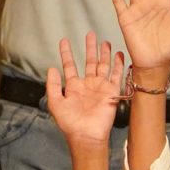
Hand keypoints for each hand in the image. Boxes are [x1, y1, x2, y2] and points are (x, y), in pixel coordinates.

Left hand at [44, 34, 123, 148]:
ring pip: (103, 65)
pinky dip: (118, 64)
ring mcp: (100, 87)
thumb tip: (52, 68)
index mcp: (73, 86)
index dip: (67, 53)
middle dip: (89, 48)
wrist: (86, 134)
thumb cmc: (69, 122)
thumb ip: (53, 85)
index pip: (69, 65)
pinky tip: (118, 54)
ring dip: (104, 54)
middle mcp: (87, 84)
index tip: (64, 41)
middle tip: (90, 34)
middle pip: (89, 61)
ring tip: (105, 41)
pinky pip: (116, 75)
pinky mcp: (111, 91)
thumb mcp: (55, 102)